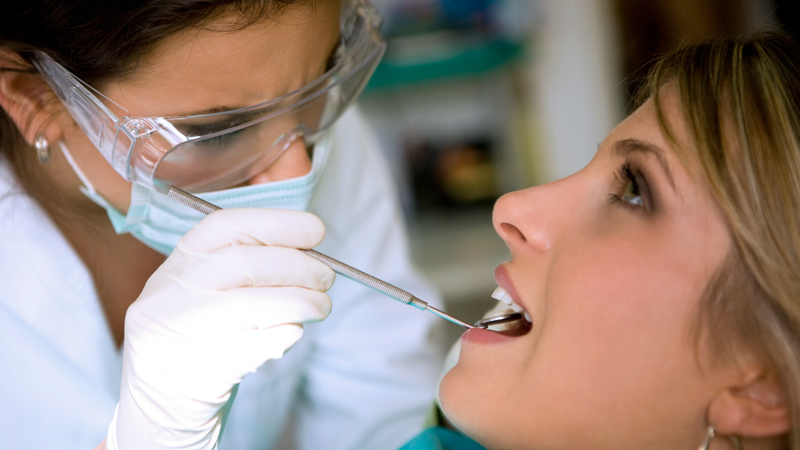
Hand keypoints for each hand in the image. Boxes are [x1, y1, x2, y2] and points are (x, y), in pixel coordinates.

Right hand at [105, 208, 334, 449]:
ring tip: (321, 304)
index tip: (315, 230)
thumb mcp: (200, 282)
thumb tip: (309, 248)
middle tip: (326, 276)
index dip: (279, 223)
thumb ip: (244, 258)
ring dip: (304, 300)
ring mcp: (191, 331)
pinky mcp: (210, 367)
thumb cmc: (197, 326)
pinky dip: (289, 332)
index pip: (229, 226)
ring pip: (258, 304)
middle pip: (249, 264)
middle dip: (301, 266)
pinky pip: (264, 344)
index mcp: (180, 261)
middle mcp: (177, 292)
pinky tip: (293, 330)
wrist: (162, 392)